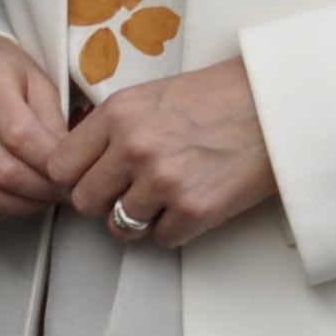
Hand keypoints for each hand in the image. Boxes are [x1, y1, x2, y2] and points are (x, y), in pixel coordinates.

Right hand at [0, 36, 66, 226]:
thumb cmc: (5, 75)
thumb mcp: (39, 81)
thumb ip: (55, 122)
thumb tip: (70, 166)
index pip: (20, 136)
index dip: (53, 164)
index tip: (73, 173)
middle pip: (2, 171)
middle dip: (43, 190)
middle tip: (64, 190)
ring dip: (23, 206)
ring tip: (44, 195)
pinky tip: (17, 199)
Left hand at [51, 58, 275, 249]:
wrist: (275, 105)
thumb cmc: (216, 97)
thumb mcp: (149, 96)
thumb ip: (112, 128)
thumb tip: (80, 166)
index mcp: (117, 113)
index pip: (61, 166)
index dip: (74, 177)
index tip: (90, 178)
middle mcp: (134, 147)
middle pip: (84, 202)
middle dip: (103, 201)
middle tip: (128, 191)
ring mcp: (164, 181)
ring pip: (119, 226)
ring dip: (138, 219)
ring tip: (164, 196)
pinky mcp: (194, 210)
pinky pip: (160, 239)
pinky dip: (173, 228)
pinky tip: (191, 201)